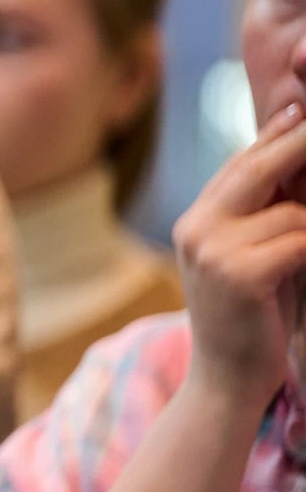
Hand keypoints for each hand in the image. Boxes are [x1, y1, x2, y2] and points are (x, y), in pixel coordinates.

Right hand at [173, 101, 305, 408]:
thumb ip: (264, 216)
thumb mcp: (252, 258)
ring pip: (290, 212)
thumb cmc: (252, 321)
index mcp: (196, 221)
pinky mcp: (239, 273)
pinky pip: (298, 240)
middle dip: (297, 143)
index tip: (302, 108)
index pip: (240, 164)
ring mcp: (213, 249)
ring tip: (297, 261)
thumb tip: (296, 161)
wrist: (226, 382)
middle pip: (257, 167)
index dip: (275, 134)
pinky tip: (302, 272)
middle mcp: (197, 228)